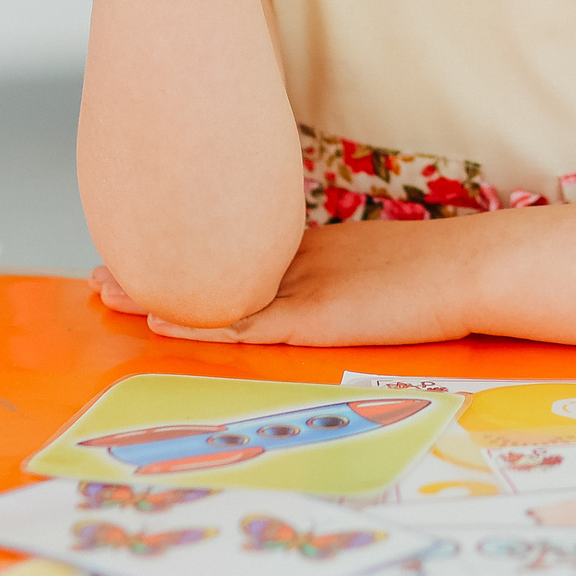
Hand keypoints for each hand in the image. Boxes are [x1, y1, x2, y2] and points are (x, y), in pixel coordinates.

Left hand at [94, 222, 479, 346]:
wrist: (472, 268)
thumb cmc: (439, 272)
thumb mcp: (376, 265)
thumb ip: (341, 269)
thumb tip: (326, 277)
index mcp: (312, 250)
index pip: (235, 251)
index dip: (188, 256)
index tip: (144, 250)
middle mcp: (296, 264)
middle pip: (213, 267)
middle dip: (157, 270)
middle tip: (103, 270)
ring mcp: (303, 289)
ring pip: (217, 295)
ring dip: (160, 295)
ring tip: (110, 289)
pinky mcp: (314, 317)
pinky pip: (244, 326)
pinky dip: (200, 324)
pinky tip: (161, 320)